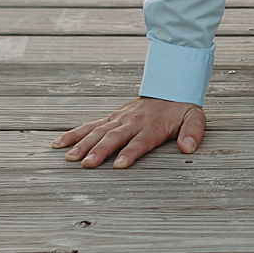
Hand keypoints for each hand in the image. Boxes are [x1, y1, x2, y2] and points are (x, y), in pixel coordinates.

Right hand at [53, 96, 204, 168]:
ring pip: (98, 131)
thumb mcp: (195, 117)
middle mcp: (133, 122)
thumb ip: (193, 132)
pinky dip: (74, 134)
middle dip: (100, 151)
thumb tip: (188, 147)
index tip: (119, 165)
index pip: (141, 141)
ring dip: (83, 144)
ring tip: (69, 158)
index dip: (130, 152)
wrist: (169, 87)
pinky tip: (58, 143)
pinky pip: (90, 125)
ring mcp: (119, 119)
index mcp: (152, 125)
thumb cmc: (181, 108)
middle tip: (87, 164)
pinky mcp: (111, 117)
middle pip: (115, 137)